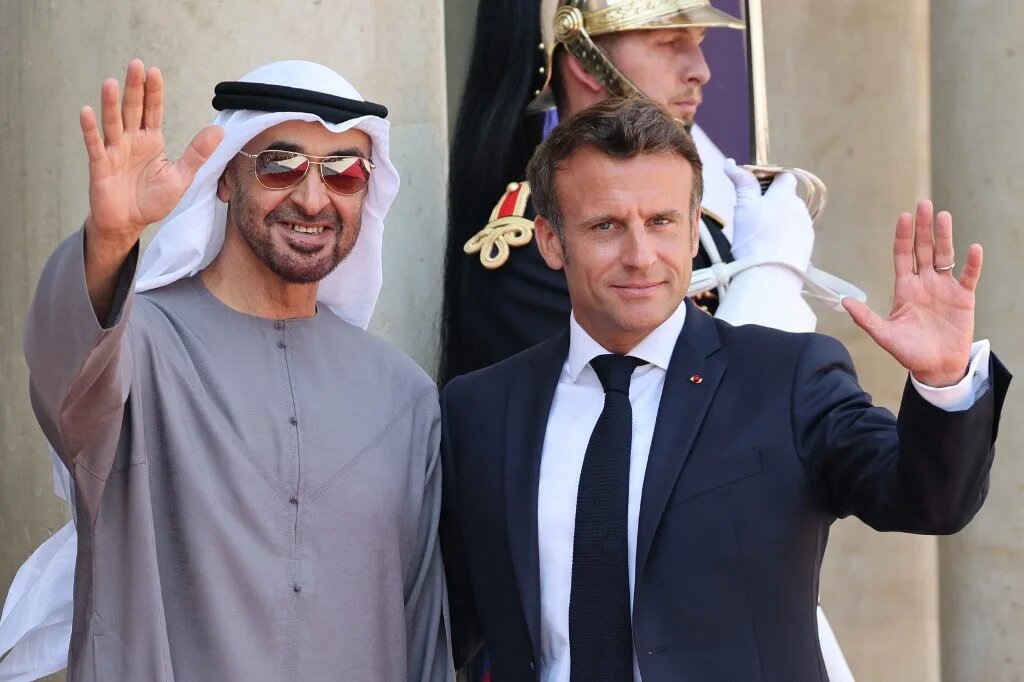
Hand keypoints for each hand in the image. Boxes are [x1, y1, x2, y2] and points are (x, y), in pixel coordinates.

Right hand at [81, 59, 223, 252]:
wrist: (129, 222)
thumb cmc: (153, 199)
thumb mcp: (181, 176)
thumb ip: (197, 153)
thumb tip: (219, 130)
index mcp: (151, 141)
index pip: (152, 111)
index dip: (153, 92)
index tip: (154, 71)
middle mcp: (131, 141)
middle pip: (132, 110)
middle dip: (134, 88)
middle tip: (136, 65)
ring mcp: (114, 151)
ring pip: (112, 123)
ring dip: (111, 104)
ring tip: (111, 83)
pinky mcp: (100, 166)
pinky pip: (94, 145)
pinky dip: (90, 130)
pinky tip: (87, 112)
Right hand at [724, 159, 813, 269]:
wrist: (770, 274)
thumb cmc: (753, 240)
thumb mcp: (743, 207)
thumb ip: (742, 183)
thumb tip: (731, 162)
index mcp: (784, 195)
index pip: (784, 176)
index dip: (771, 181)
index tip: (757, 193)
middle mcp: (799, 207)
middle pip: (787, 197)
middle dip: (774, 203)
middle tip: (755, 219)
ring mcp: (805, 226)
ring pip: (792, 215)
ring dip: (781, 220)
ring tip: (763, 237)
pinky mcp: (808, 243)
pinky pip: (796, 232)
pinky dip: (786, 236)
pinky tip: (772, 247)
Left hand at [843, 201, 980, 386]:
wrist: (936, 368)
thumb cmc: (909, 352)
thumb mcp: (884, 334)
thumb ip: (866, 318)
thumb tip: (844, 302)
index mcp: (905, 288)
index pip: (903, 255)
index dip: (903, 236)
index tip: (904, 216)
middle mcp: (925, 283)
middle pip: (924, 249)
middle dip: (923, 228)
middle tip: (924, 203)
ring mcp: (944, 288)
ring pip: (945, 256)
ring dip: (945, 237)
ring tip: (943, 216)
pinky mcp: (963, 298)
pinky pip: (968, 276)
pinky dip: (972, 263)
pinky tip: (973, 248)